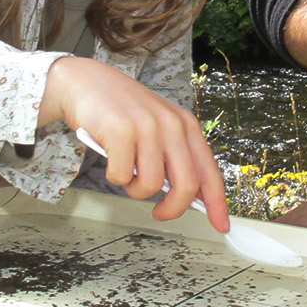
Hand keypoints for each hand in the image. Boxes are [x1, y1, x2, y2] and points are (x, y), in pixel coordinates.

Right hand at [37, 56, 229, 233]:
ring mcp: (147, 127)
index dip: (217, 203)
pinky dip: (114, 177)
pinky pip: (121, 177)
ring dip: (134, 189)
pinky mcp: (121, 131)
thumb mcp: (157, 126)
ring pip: (150, 185)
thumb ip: (173, 156)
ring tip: (126, 171)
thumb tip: (187, 196)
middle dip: (173, 208)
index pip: (209, 171)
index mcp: (186, 125)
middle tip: (160, 213)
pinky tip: (111, 159)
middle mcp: (171, 125)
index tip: (221, 225)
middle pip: (186, 185)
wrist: (86, 82)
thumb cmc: (121, 110)